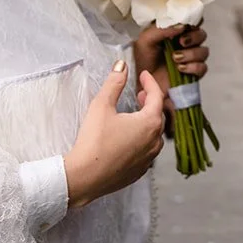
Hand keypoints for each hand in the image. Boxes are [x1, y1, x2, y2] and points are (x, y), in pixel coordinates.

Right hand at [64, 62, 167, 208]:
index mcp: (149, 123)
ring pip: (154, 135)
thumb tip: (121, 65)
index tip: (143, 75)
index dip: (150, 83)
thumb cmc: (93, 141)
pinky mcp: (138, 172)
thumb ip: (114, 83)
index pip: (157, 96)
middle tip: (140, 93)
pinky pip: (146, 151)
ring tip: (135, 114)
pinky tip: (129, 138)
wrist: (84, 177)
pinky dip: (142, 140)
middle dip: (150, 101)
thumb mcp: (102, 106)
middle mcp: (154, 142)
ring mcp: (148, 159)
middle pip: (158, 116)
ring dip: (147, 122)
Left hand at [133, 23, 208, 88]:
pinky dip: (193, 67)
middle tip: (181, 42)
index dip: (193, 21)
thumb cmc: (142, 59)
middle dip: (194, 37)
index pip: (192, 21)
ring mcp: (191, 58)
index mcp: (175, 31)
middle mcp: (185, 43)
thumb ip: (162, 29)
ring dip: (191, 54)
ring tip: (175, 58)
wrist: (142, 83)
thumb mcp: (146, 39)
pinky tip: (180, 68)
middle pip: (201, 34)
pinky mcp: (193, 72)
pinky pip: (202, 67)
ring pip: (203, 51)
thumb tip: (181, 25)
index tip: (187, 25)